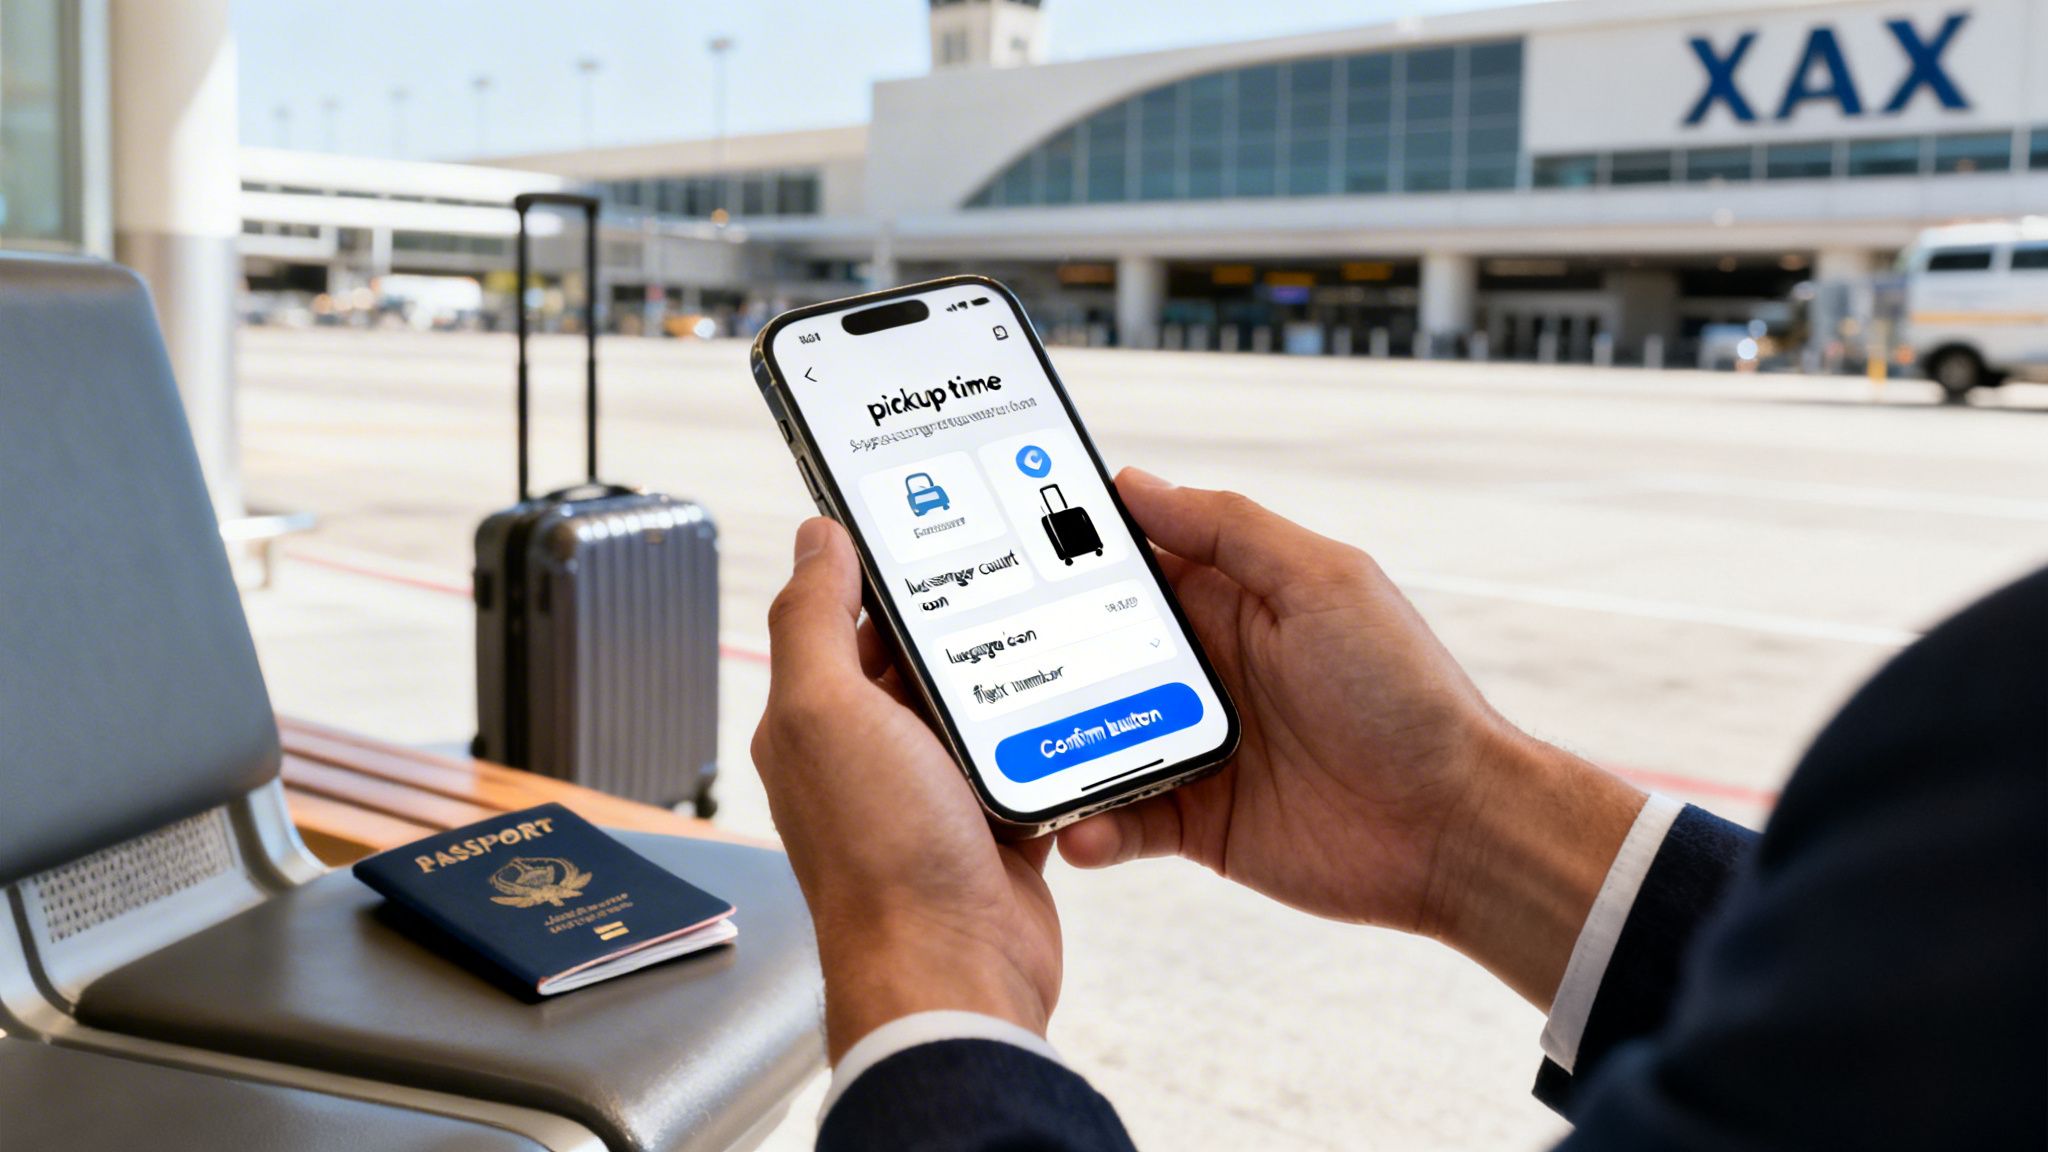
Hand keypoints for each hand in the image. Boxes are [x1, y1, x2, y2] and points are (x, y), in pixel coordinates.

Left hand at [752, 518, 1061, 1060]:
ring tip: (1052, 626)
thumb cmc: (881, 859)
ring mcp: (935, 793)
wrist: (955, 970)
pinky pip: (1028, 760)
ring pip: (981, 706)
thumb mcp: (828, 711)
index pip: (842, 619)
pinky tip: (1073, 709)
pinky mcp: (994, 825)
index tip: (928, 520)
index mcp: (816, 722)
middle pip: (921, 658)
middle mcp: (871, 755)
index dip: (879, 569)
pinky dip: (1050, 739)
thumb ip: (814, 618)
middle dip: (963, 619)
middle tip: (1014, 564)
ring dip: (1013, 676)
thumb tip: (816, 540)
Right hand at [1058, 469, 1644, 1007]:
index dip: (1069, 554)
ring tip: (1010, 757)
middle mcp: (1205, 671)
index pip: (1133, 565)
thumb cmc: (1405, 694)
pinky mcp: (1197, 824)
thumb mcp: (1322, 584)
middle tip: (976, 660)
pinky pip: (1123, 821)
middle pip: (1093, 653)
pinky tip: (1080, 829)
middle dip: (1039, 654)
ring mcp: (1196, 748)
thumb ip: (1231, 532)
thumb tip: (1137, 482)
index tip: (1001, 544)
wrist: (1453, 827)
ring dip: (1050, 748)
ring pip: (1092, 739)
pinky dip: (1093, 827)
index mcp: (1232, 602)